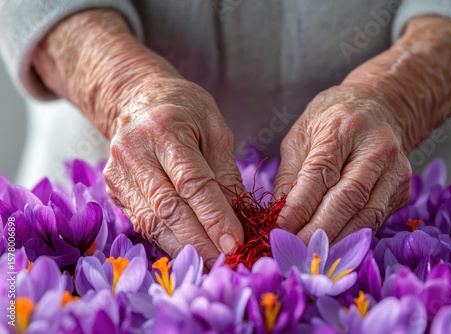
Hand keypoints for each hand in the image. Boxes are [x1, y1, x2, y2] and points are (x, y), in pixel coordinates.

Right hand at [103, 79, 244, 265]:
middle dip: (199, 240)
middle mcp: (134, 151)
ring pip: (151, 221)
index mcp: (165, 129)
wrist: (138, 99)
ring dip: (182, 247)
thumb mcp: (214, 126)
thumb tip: (238, 213)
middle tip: (224, 261)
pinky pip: (142, 222)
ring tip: (208, 263)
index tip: (235, 242)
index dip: (214, 216)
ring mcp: (118, 172)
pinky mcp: (114, 188)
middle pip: (168, 207)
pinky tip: (186, 251)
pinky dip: (166, 240)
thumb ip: (225, 169)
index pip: (192, 182)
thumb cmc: (184, 109)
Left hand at [274, 86, 411, 242]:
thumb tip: (280, 217)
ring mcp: (396, 170)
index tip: (279, 230)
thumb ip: (290, 175)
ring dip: (337, 241)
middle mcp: (377, 148)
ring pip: (366, 215)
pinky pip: (375, 220)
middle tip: (294, 251)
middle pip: (348, 198)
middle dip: (318, 230)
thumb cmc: (333, 120)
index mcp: (344, 127)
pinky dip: (352, 237)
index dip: (299, 207)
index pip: (320, 173)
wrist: (381, 107)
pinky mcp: (402, 189)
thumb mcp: (302, 135)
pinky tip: (334, 248)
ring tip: (311, 255)